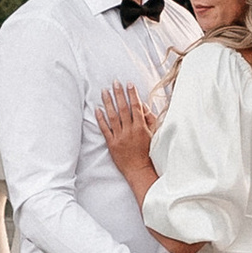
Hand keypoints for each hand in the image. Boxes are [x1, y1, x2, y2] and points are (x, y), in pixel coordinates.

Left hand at [95, 80, 160, 194]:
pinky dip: (100, 119)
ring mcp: (119, 137)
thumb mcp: (154, 134)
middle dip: (119, 94)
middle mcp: (129, 131)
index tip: (129, 84)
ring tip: (104, 91)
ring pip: (112, 116)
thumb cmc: (148, 152)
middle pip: (123, 108)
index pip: (136, 107)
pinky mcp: (111, 144)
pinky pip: (105, 129)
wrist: (139, 170)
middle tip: (115, 82)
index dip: (132, 94)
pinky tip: (97, 109)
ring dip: (108, 102)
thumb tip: (142, 105)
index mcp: (141, 127)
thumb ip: (149, 119)